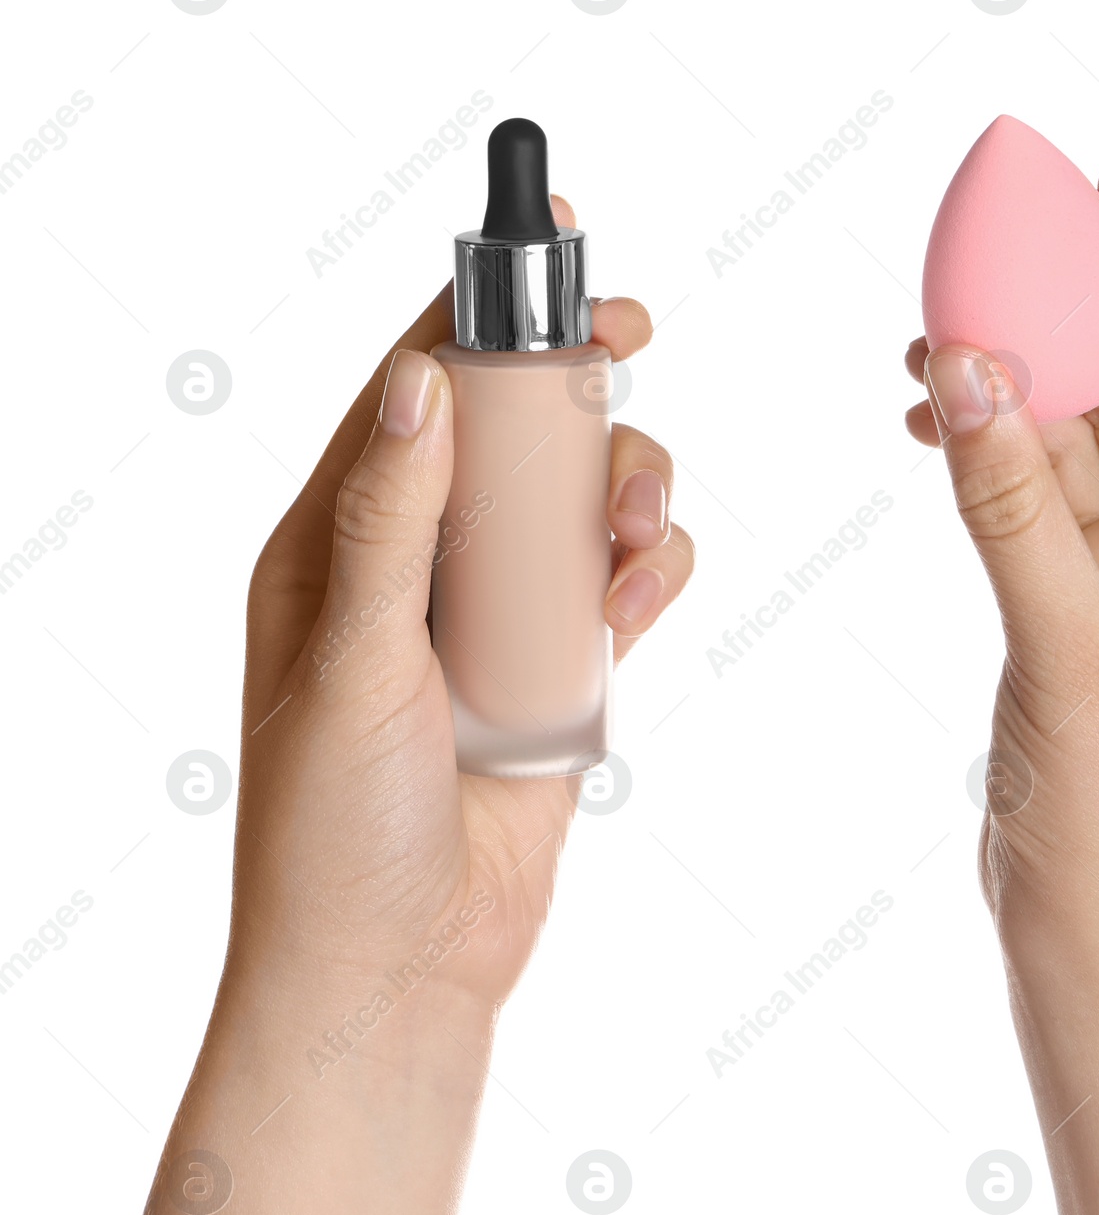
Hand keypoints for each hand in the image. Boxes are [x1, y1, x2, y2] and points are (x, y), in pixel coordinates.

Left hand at [137, 194, 692, 1214]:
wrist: (403, 966)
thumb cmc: (334, 828)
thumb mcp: (350, 661)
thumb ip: (388, 519)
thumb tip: (413, 382)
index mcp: (339, 542)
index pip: (413, 392)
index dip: (480, 311)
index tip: (555, 247)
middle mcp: (420, 563)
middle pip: (514, 428)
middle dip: (574, 387)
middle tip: (628, 342)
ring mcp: (497, 613)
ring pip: (581, 500)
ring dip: (624, 487)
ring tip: (637, 529)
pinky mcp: (562, 666)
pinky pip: (621, 584)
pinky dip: (648, 571)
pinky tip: (643, 593)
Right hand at [905, 162, 1098, 1214]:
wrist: (1096, 949)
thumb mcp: (1069, 655)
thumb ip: (1013, 508)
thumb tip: (966, 371)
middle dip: (1089, 321)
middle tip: (1012, 239)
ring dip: (1024, 391)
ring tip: (933, 341)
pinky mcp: (1098, 607)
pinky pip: (1049, 498)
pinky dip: (997, 458)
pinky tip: (935, 420)